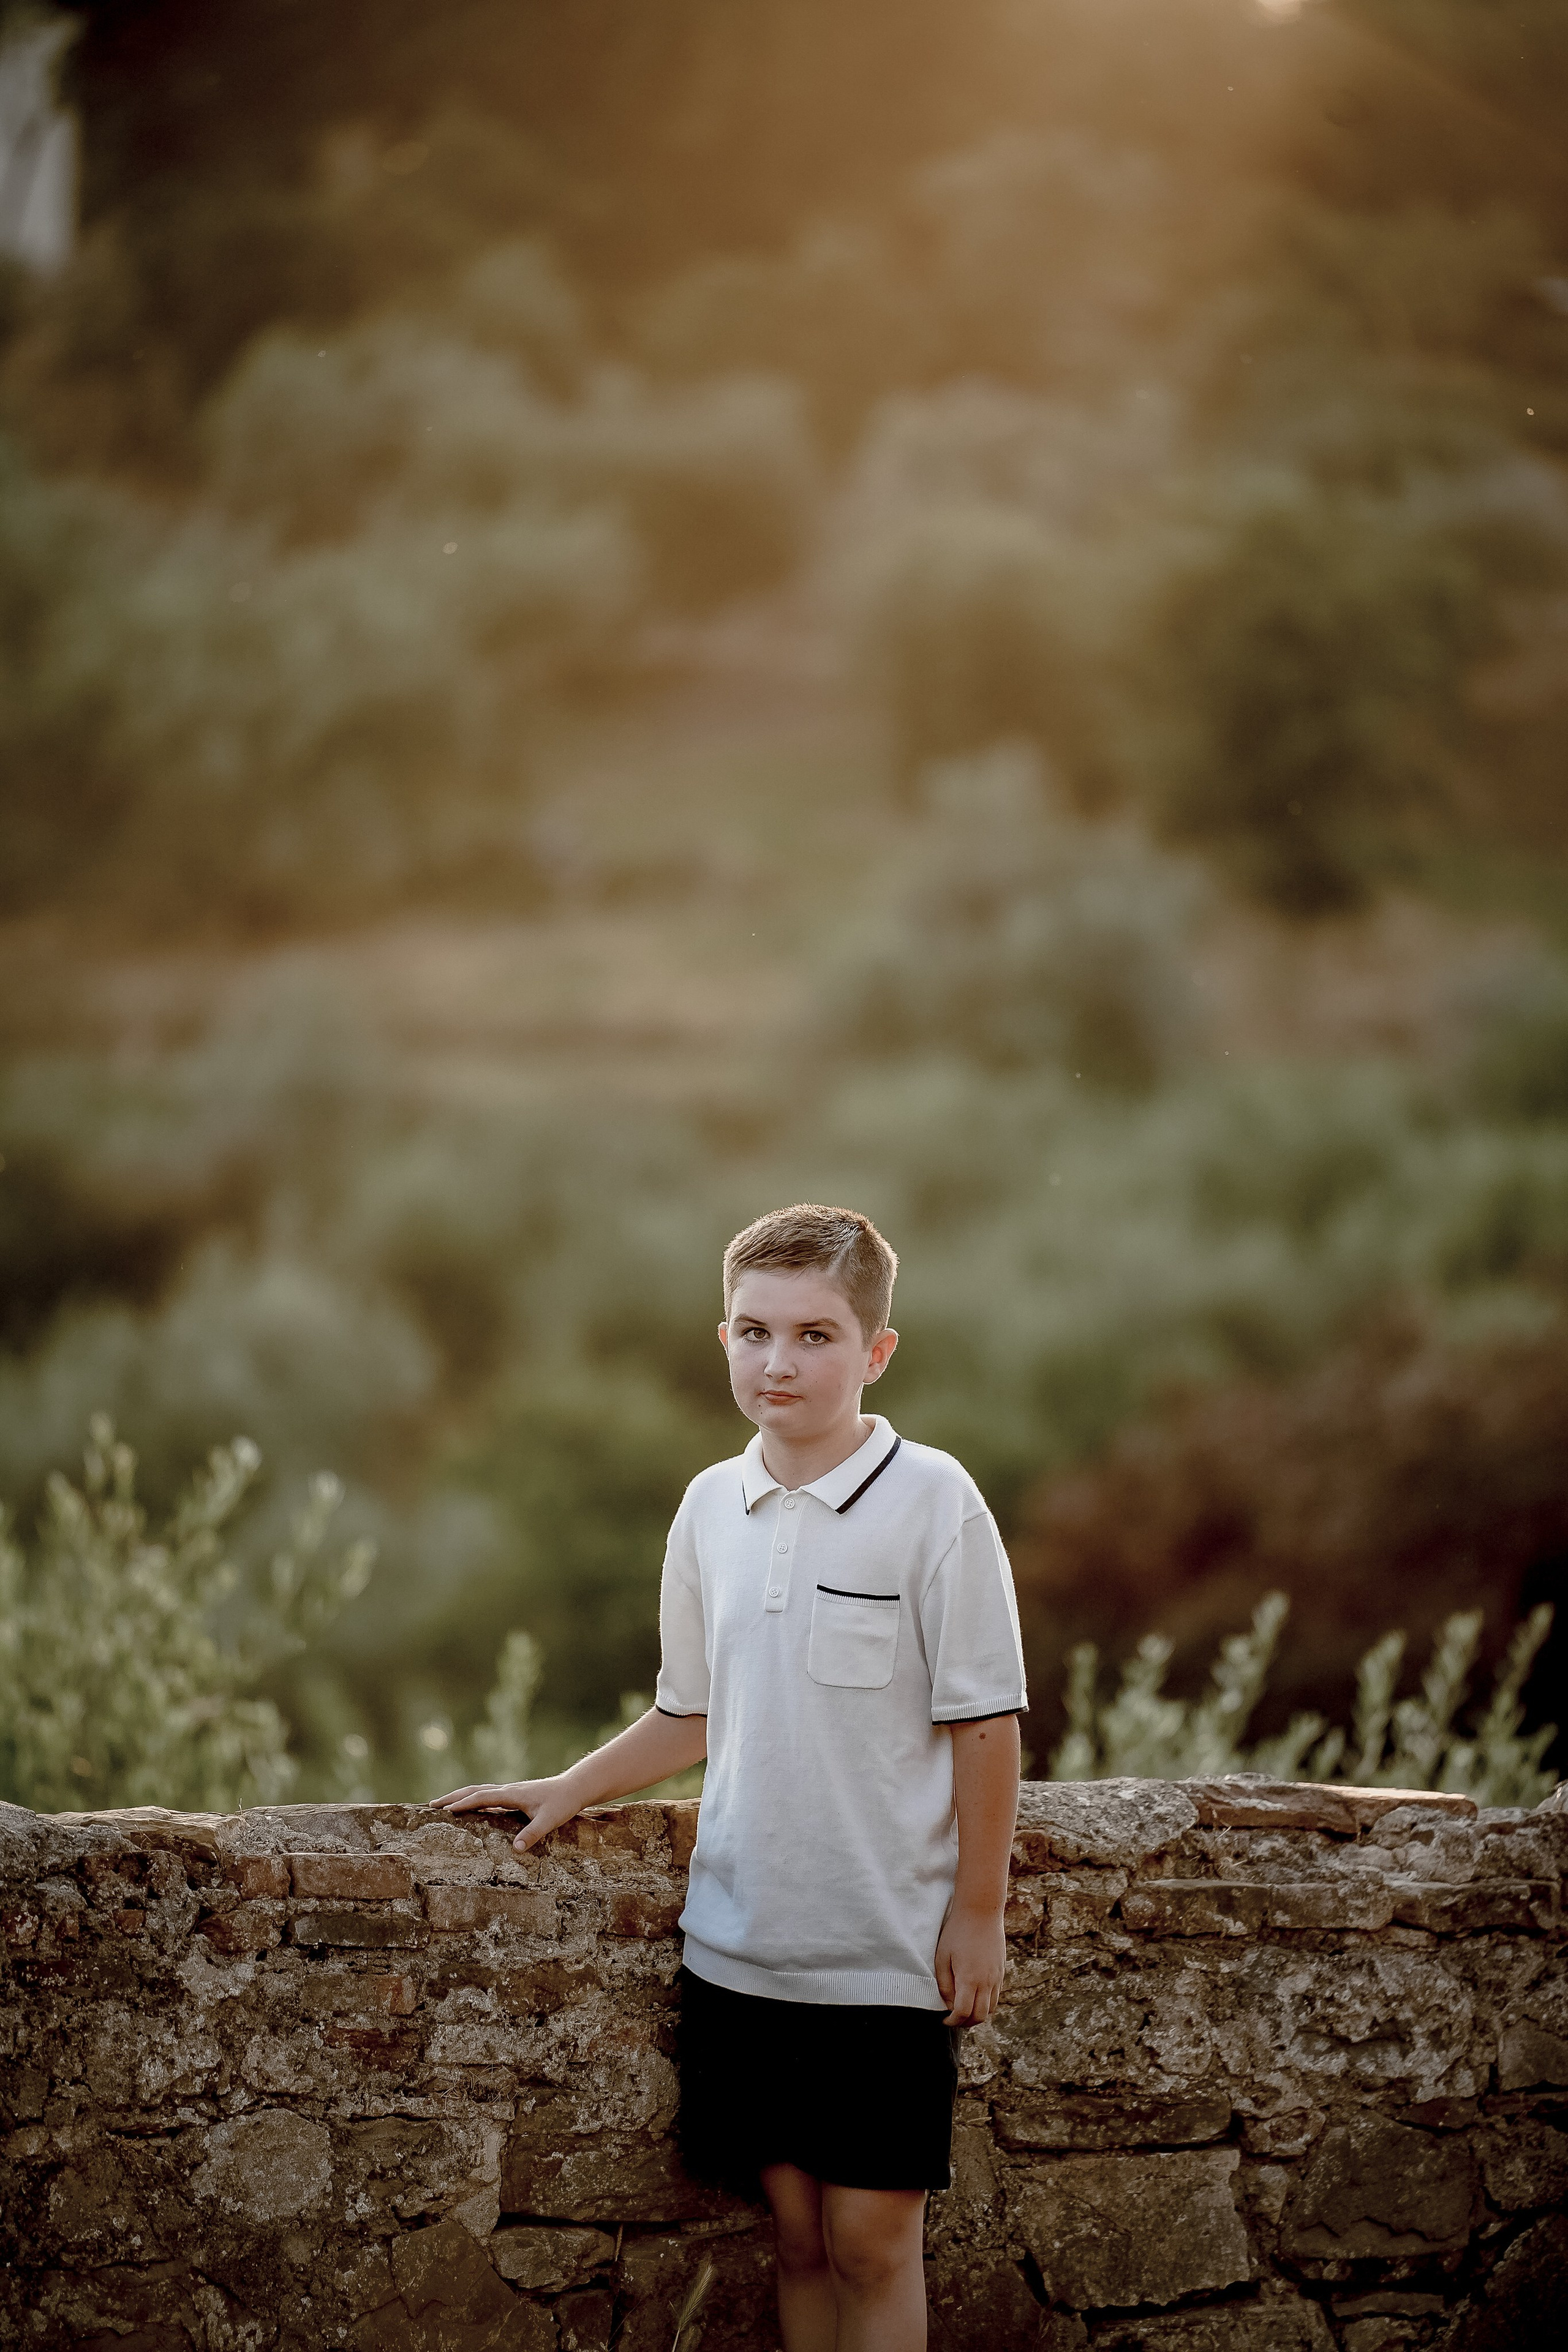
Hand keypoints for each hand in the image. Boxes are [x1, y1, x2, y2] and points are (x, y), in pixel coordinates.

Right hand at [432, 1775, 580, 1851]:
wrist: (574, 1788)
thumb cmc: (562, 1803)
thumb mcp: (549, 1820)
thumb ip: (532, 1834)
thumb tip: (515, 1849)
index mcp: (512, 1794)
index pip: (482, 1798)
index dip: (463, 1804)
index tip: (444, 1811)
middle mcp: (508, 1790)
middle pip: (474, 1790)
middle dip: (453, 1797)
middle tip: (432, 1805)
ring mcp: (510, 1791)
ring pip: (480, 1791)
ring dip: (461, 1796)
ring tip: (444, 1805)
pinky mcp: (514, 1795)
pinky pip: (488, 1796)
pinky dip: (473, 1799)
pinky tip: (470, 1807)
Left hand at [935, 1904, 1005, 2025]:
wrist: (981, 1911)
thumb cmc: (958, 1931)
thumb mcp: (942, 1957)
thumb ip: (945, 1984)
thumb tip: (948, 2004)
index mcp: (970, 1979)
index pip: (964, 2013)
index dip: (953, 2021)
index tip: (945, 2020)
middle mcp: (987, 1982)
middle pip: (980, 2017)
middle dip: (966, 2023)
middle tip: (954, 2019)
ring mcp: (997, 1977)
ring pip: (991, 2009)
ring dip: (978, 2015)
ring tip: (965, 2010)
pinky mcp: (1001, 1971)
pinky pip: (996, 1996)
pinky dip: (986, 2003)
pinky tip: (975, 1995)